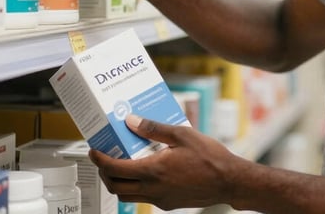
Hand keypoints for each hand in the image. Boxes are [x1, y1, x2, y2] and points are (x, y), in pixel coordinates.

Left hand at [89, 114, 246, 210]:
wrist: (229, 181)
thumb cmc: (210, 158)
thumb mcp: (182, 134)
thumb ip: (154, 128)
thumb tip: (132, 121)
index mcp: (153, 171)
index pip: (114, 169)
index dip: (99, 160)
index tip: (94, 151)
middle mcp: (153, 189)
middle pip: (115, 187)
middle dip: (104, 173)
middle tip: (104, 159)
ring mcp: (160, 199)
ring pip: (128, 195)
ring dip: (118, 182)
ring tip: (122, 165)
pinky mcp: (168, 204)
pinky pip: (144, 197)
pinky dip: (137, 186)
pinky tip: (146, 171)